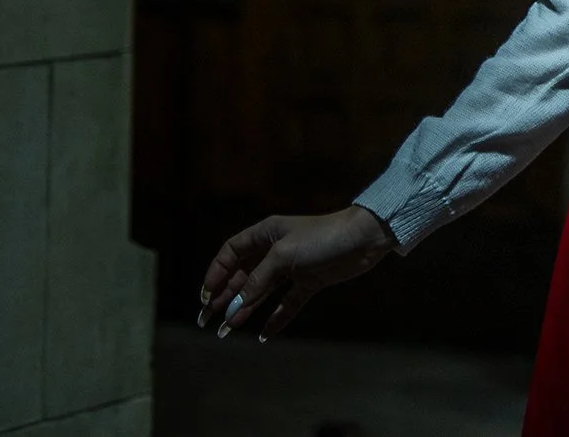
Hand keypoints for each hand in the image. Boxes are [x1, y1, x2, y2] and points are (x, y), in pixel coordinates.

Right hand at [194, 204, 396, 340]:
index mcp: (266, 234)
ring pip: (262, 292)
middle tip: (207, 320)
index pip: (231, 253)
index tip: (205, 296)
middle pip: (243, 275)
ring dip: (244, 310)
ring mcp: (293, 268)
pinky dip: (276, 318)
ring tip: (227, 330)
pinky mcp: (309, 282)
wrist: (363, 240)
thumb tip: (236, 305)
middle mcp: (276, 250)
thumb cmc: (321, 238)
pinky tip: (263, 335)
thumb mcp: (283, 255)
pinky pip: (287, 303)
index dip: (216, 273)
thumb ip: (257, 280)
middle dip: (224, 297)